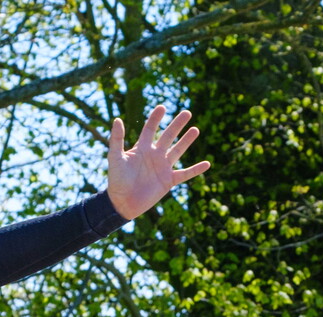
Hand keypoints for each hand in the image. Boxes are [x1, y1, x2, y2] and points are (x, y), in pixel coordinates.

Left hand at [106, 105, 209, 220]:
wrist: (123, 203)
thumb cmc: (117, 180)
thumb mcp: (115, 158)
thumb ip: (117, 139)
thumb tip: (117, 119)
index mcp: (142, 148)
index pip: (150, 129)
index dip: (156, 118)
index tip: (162, 107)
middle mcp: (154, 155)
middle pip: (168, 136)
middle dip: (177, 125)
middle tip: (187, 112)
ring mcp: (163, 168)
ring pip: (178, 151)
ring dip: (187, 141)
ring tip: (196, 129)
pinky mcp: (168, 181)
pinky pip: (185, 174)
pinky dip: (196, 170)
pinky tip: (207, 164)